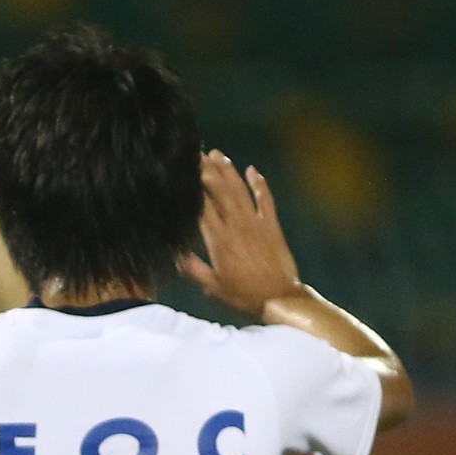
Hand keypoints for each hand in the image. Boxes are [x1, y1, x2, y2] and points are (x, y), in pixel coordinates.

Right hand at [179, 152, 301, 315]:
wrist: (280, 299)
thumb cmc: (245, 296)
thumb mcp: (213, 286)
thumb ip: (193, 269)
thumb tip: (175, 254)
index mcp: (219, 239)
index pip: (202, 205)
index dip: (192, 187)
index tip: (183, 173)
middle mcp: (237, 225)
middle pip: (219, 190)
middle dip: (207, 170)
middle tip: (197, 155)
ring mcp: (256, 223)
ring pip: (240, 190)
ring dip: (228, 171)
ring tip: (217, 155)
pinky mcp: (272, 226)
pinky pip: (266, 199)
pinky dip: (259, 183)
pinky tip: (252, 170)